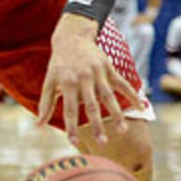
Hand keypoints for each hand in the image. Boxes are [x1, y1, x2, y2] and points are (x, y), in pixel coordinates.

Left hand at [36, 14, 143, 146]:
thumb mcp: (49, 82)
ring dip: (116, 114)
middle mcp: (83, 78)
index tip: (73, 142)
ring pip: (109, 96)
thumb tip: (39, 127)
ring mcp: (98, 73)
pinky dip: (132, 95)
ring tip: (122, 131)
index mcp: (67, 83)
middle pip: (91, 105)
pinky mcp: (109, 68)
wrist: (72, 38)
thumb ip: (45, 105)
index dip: (71, 126)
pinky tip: (141, 107)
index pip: (69, 109)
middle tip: (102, 143)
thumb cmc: (58, 65)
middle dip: (96, 125)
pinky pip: (122, 83)